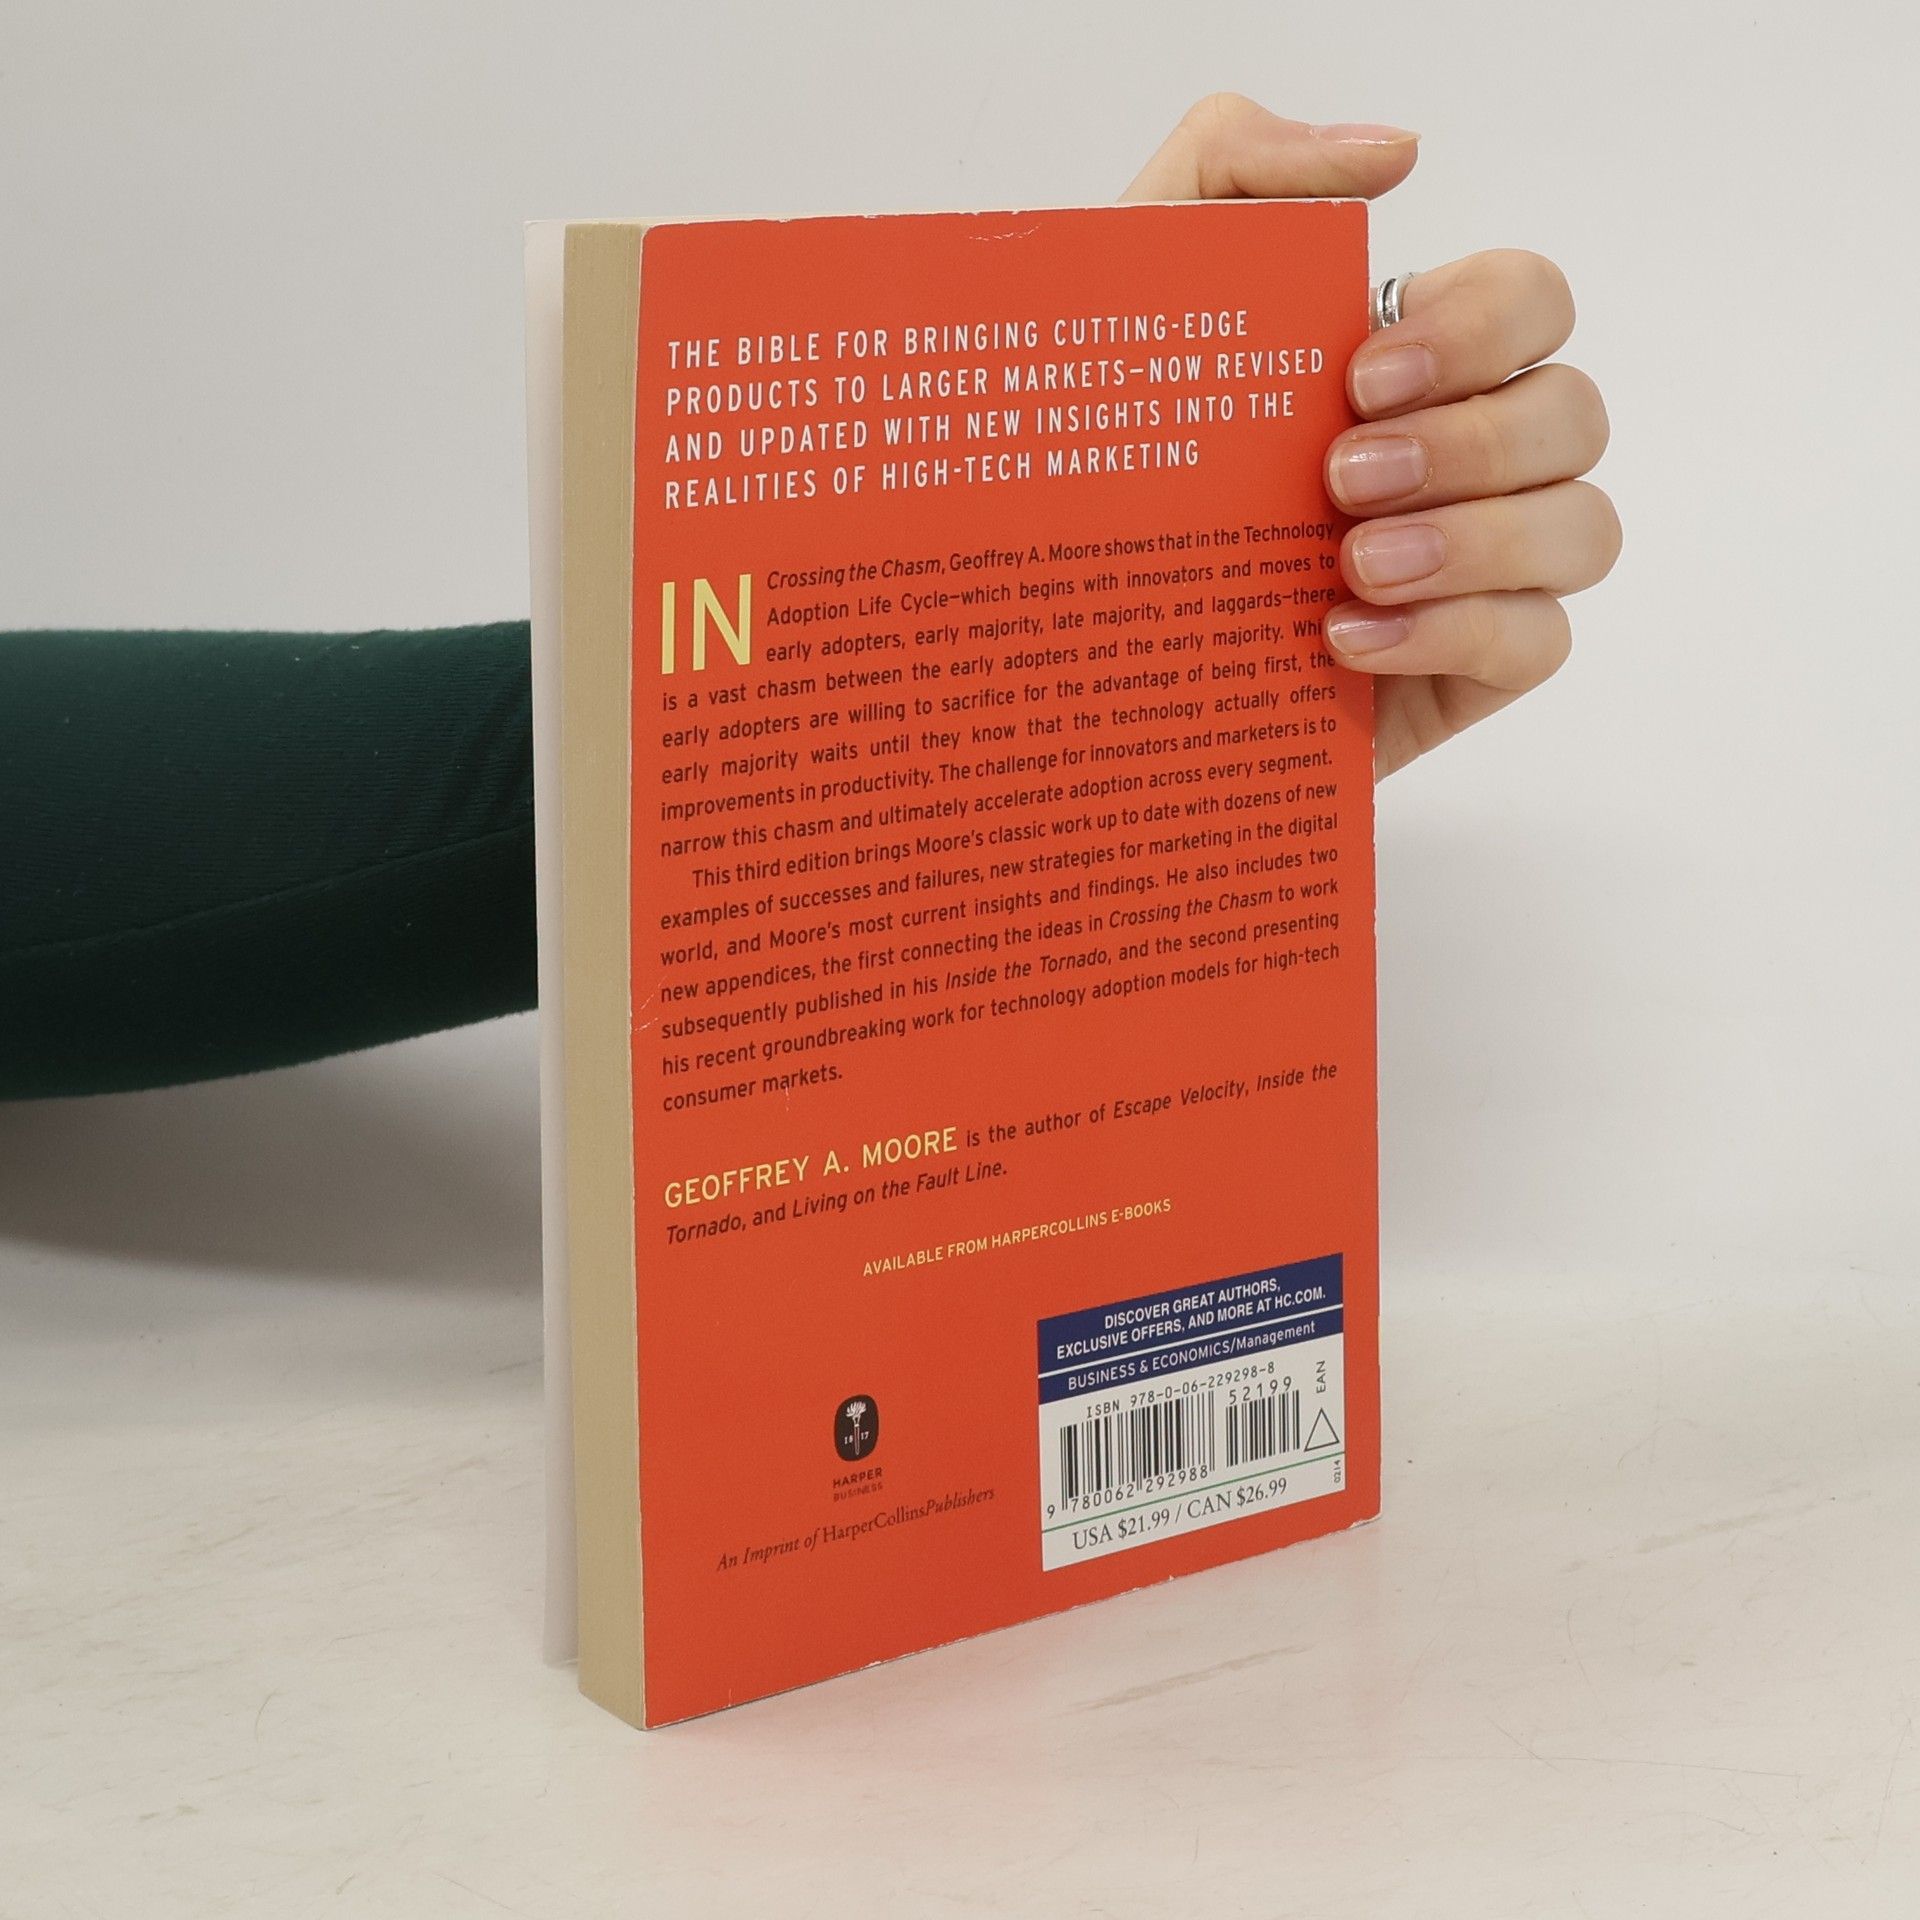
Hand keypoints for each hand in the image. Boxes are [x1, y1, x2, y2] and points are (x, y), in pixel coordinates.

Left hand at [1123, 94, 1620, 777]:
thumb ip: (1234, 169)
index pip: (1530, 303)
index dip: (1479, 328)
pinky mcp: (1464, 671)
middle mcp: (1465, 455)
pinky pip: (1538, 641)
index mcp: (1411, 363)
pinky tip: (1347, 637)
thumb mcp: (1130, 290)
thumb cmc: (1107, 458)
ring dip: (1475, 540)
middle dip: (1468, 442)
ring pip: (1582, 529)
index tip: (1360, 375)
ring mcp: (1479, 567)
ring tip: (1352, 564)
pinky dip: (1453, 632)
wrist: (1069, 638)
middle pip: (1571, 414)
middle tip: (1341, 479)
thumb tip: (1395, 153)